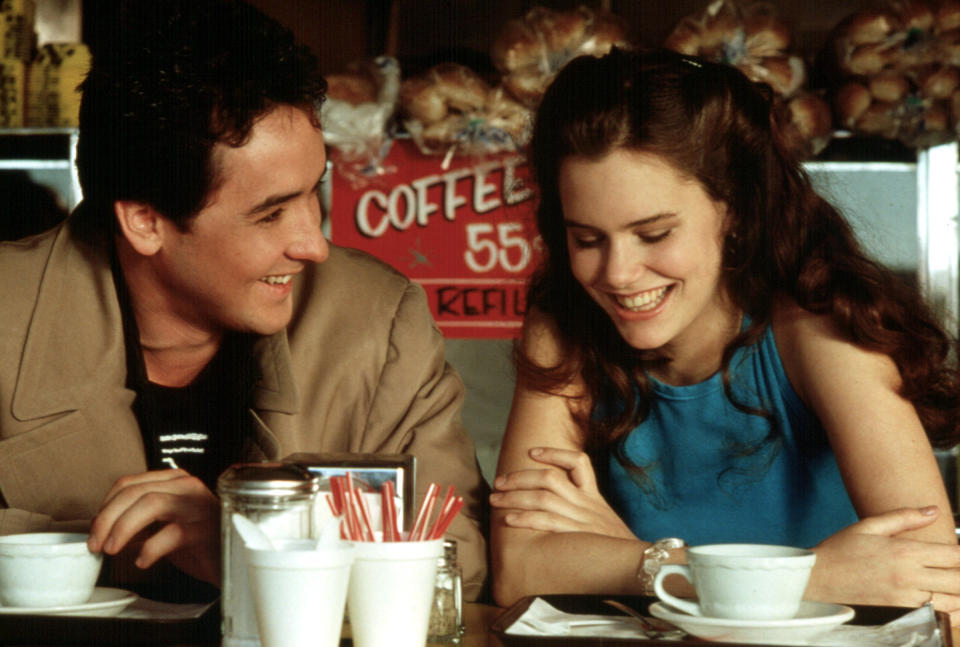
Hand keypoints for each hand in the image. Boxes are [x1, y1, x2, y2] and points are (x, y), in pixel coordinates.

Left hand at [87, 469, 220, 585]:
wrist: (231, 562)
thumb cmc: (198, 543)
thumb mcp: (164, 525)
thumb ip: (139, 520)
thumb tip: (102, 529)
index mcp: (175, 481)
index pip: (129, 483)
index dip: (105, 506)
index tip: (94, 530)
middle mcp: (187, 487)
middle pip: (135, 491)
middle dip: (107, 519)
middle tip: (96, 544)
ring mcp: (197, 506)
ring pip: (151, 503)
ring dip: (123, 528)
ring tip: (112, 549)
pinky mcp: (205, 529)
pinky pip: (170, 534)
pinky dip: (149, 549)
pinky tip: (142, 561)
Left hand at [490, 447, 635, 539]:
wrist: (637, 564)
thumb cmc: (616, 546)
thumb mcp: (604, 520)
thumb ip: (584, 509)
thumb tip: (554, 504)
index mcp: (593, 496)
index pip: (578, 462)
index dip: (553, 453)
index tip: (531, 452)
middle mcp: (587, 503)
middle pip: (550, 477)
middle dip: (520, 477)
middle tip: (499, 482)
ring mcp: (582, 518)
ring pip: (543, 497)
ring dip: (515, 497)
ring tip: (495, 499)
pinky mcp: (577, 535)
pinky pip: (547, 521)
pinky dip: (525, 518)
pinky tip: (509, 519)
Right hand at [808, 507, 959, 624]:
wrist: (815, 580)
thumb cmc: (839, 551)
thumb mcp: (868, 526)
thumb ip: (904, 517)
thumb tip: (934, 511)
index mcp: (903, 551)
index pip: (953, 554)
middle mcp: (908, 576)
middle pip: (959, 579)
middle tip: (955, 568)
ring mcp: (905, 599)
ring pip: (954, 601)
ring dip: (957, 592)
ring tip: (951, 582)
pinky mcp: (901, 614)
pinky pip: (938, 617)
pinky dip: (949, 611)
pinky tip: (945, 601)